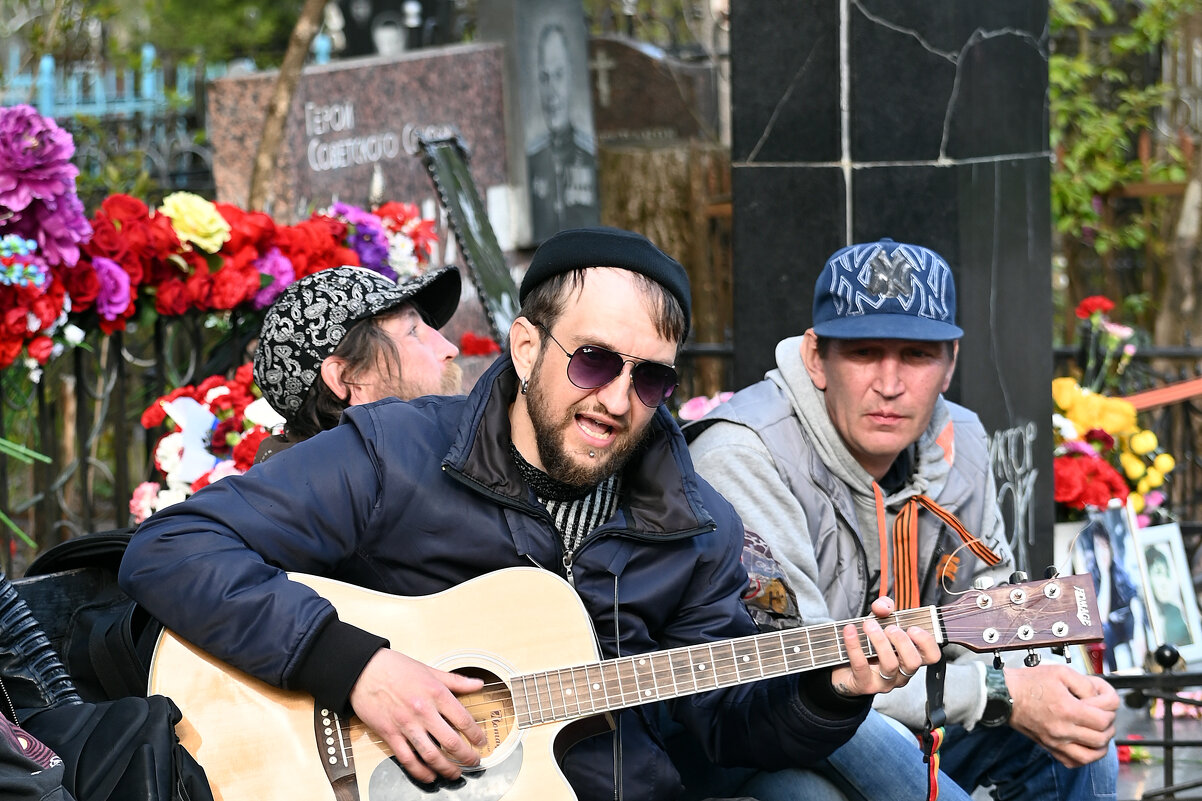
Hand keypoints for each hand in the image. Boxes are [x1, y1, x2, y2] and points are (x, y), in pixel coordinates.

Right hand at [349, 649, 486, 782]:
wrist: (364, 670)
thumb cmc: (396, 668)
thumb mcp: (431, 670)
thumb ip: (456, 681)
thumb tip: (478, 684)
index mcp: (436, 693)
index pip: (463, 719)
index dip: (476, 734)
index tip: (481, 741)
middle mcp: (423, 711)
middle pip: (451, 742)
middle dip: (466, 756)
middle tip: (474, 761)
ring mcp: (406, 725)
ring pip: (431, 755)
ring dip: (446, 769)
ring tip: (455, 773)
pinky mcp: (390, 734)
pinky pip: (407, 759)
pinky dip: (420, 772)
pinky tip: (429, 776)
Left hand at [829, 596, 941, 696]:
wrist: (844, 668)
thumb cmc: (867, 646)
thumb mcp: (878, 623)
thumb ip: (883, 608)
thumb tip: (884, 606)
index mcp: (910, 658)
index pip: (932, 656)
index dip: (927, 642)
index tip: (913, 628)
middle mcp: (902, 673)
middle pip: (913, 662)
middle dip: (902, 641)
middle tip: (889, 628)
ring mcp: (885, 682)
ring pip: (890, 664)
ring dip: (880, 641)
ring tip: (869, 625)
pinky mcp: (865, 684)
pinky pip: (861, 665)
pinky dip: (854, 645)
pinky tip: (850, 631)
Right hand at [1005, 663, 1117, 767]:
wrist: (1004, 695)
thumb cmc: (1029, 683)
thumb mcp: (1061, 672)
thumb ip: (1086, 684)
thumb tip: (1100, 696)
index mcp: (1067, 710)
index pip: (1104, 718)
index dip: (1110, 706)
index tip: (1104, 697)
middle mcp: (1062, 730)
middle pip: (1102, 737)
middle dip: (1109, 723)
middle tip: (1102, 711)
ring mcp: (1055, 741)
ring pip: (1092, 755)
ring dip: (1102, 743)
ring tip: (1099, 730)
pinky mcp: (1049, 747)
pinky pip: (1074, 762)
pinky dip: (1086, 756)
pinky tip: (1086, 744)